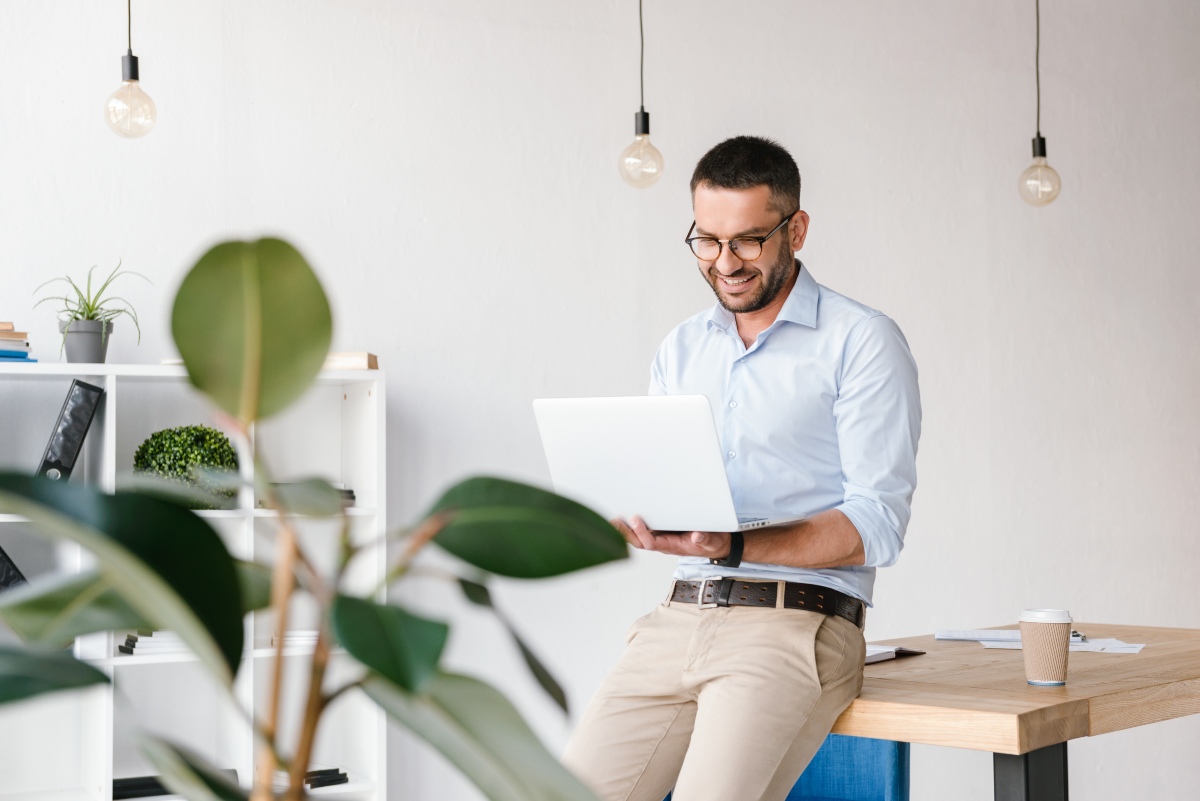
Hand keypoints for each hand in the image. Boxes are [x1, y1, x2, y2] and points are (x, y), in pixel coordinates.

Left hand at [611, 516, 730, 559]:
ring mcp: (663, 538)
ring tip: (614, 519)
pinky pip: (646, 531)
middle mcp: (664, 543)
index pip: (652, 543)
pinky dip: (634, 526)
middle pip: (640, 542)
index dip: (642, 533)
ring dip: (626, 530)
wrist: (716, 544)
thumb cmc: (712, 543)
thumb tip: (697, 536)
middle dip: (626, 533)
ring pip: (640, 538)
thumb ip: (705, 540)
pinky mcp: (664, 531)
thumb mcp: (712, 541)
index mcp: (673, 546)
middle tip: (615, 521)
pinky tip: (625, 517)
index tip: (636, 520)